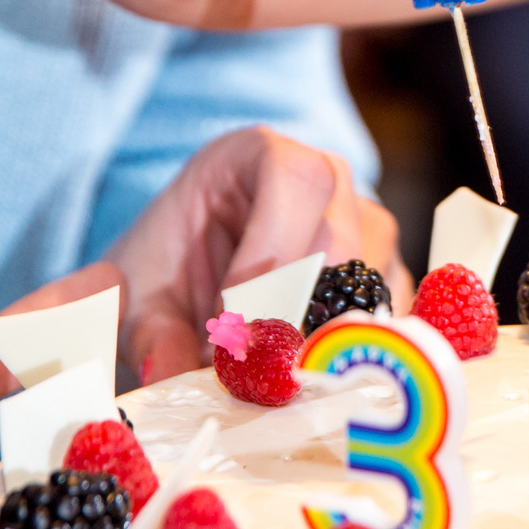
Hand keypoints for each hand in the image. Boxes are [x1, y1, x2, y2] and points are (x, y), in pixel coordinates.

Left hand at [103, 124, 407, 384]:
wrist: (195, 277)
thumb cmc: (172, 266)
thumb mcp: (140, 294)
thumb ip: (145, 329)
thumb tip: (164, 373)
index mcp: (263, 156)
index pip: (295, 177)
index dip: (271, 249)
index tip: (232, 316)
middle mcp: (330, 181)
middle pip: (341, 237)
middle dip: (294, 312)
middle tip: (250, 368)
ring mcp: (368, 228)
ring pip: (370, 284)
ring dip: (319, 339)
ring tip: (268, 373)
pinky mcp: (388, 279)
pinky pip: (387, 318)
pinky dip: (347, 354)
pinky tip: (302, 373)